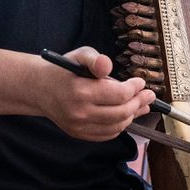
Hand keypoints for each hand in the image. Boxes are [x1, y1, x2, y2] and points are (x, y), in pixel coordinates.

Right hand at [36, 47, 154, 140]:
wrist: (40, 89)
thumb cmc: (63, 70)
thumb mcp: (79, 55)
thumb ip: (95, 59)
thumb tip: (108, 65)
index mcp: (80, 91)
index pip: (119, 95)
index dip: (135, 89)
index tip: (141, 82)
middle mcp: (79, 113)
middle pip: (121, 113)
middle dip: (139, 103)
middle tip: (149, 96)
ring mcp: (78, 126)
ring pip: (117, 126)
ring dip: (132, 115)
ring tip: (141, 105)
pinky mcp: (79, 134)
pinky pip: (107, 134)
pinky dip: (120, 126)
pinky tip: (126, 116)